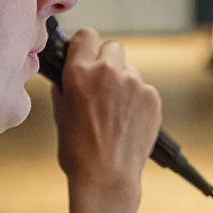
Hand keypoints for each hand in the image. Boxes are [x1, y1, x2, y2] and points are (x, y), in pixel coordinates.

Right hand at [53, 28, 162, 202]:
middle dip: (107, 62)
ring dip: (123, 84)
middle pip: (112, 47)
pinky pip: (144, 90)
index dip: (86, 45)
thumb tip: (67, 75)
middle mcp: (108, 72)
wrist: (106, 176)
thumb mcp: (60, 114)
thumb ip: (65, 87)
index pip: (86, 35)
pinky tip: (128, 121)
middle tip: (102, 85)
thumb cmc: (78, 151)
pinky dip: (138, 101)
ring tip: (115, 112)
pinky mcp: (152, 98)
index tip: (86, 53)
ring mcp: (133, 84)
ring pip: (130, 70)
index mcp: (79, 72)